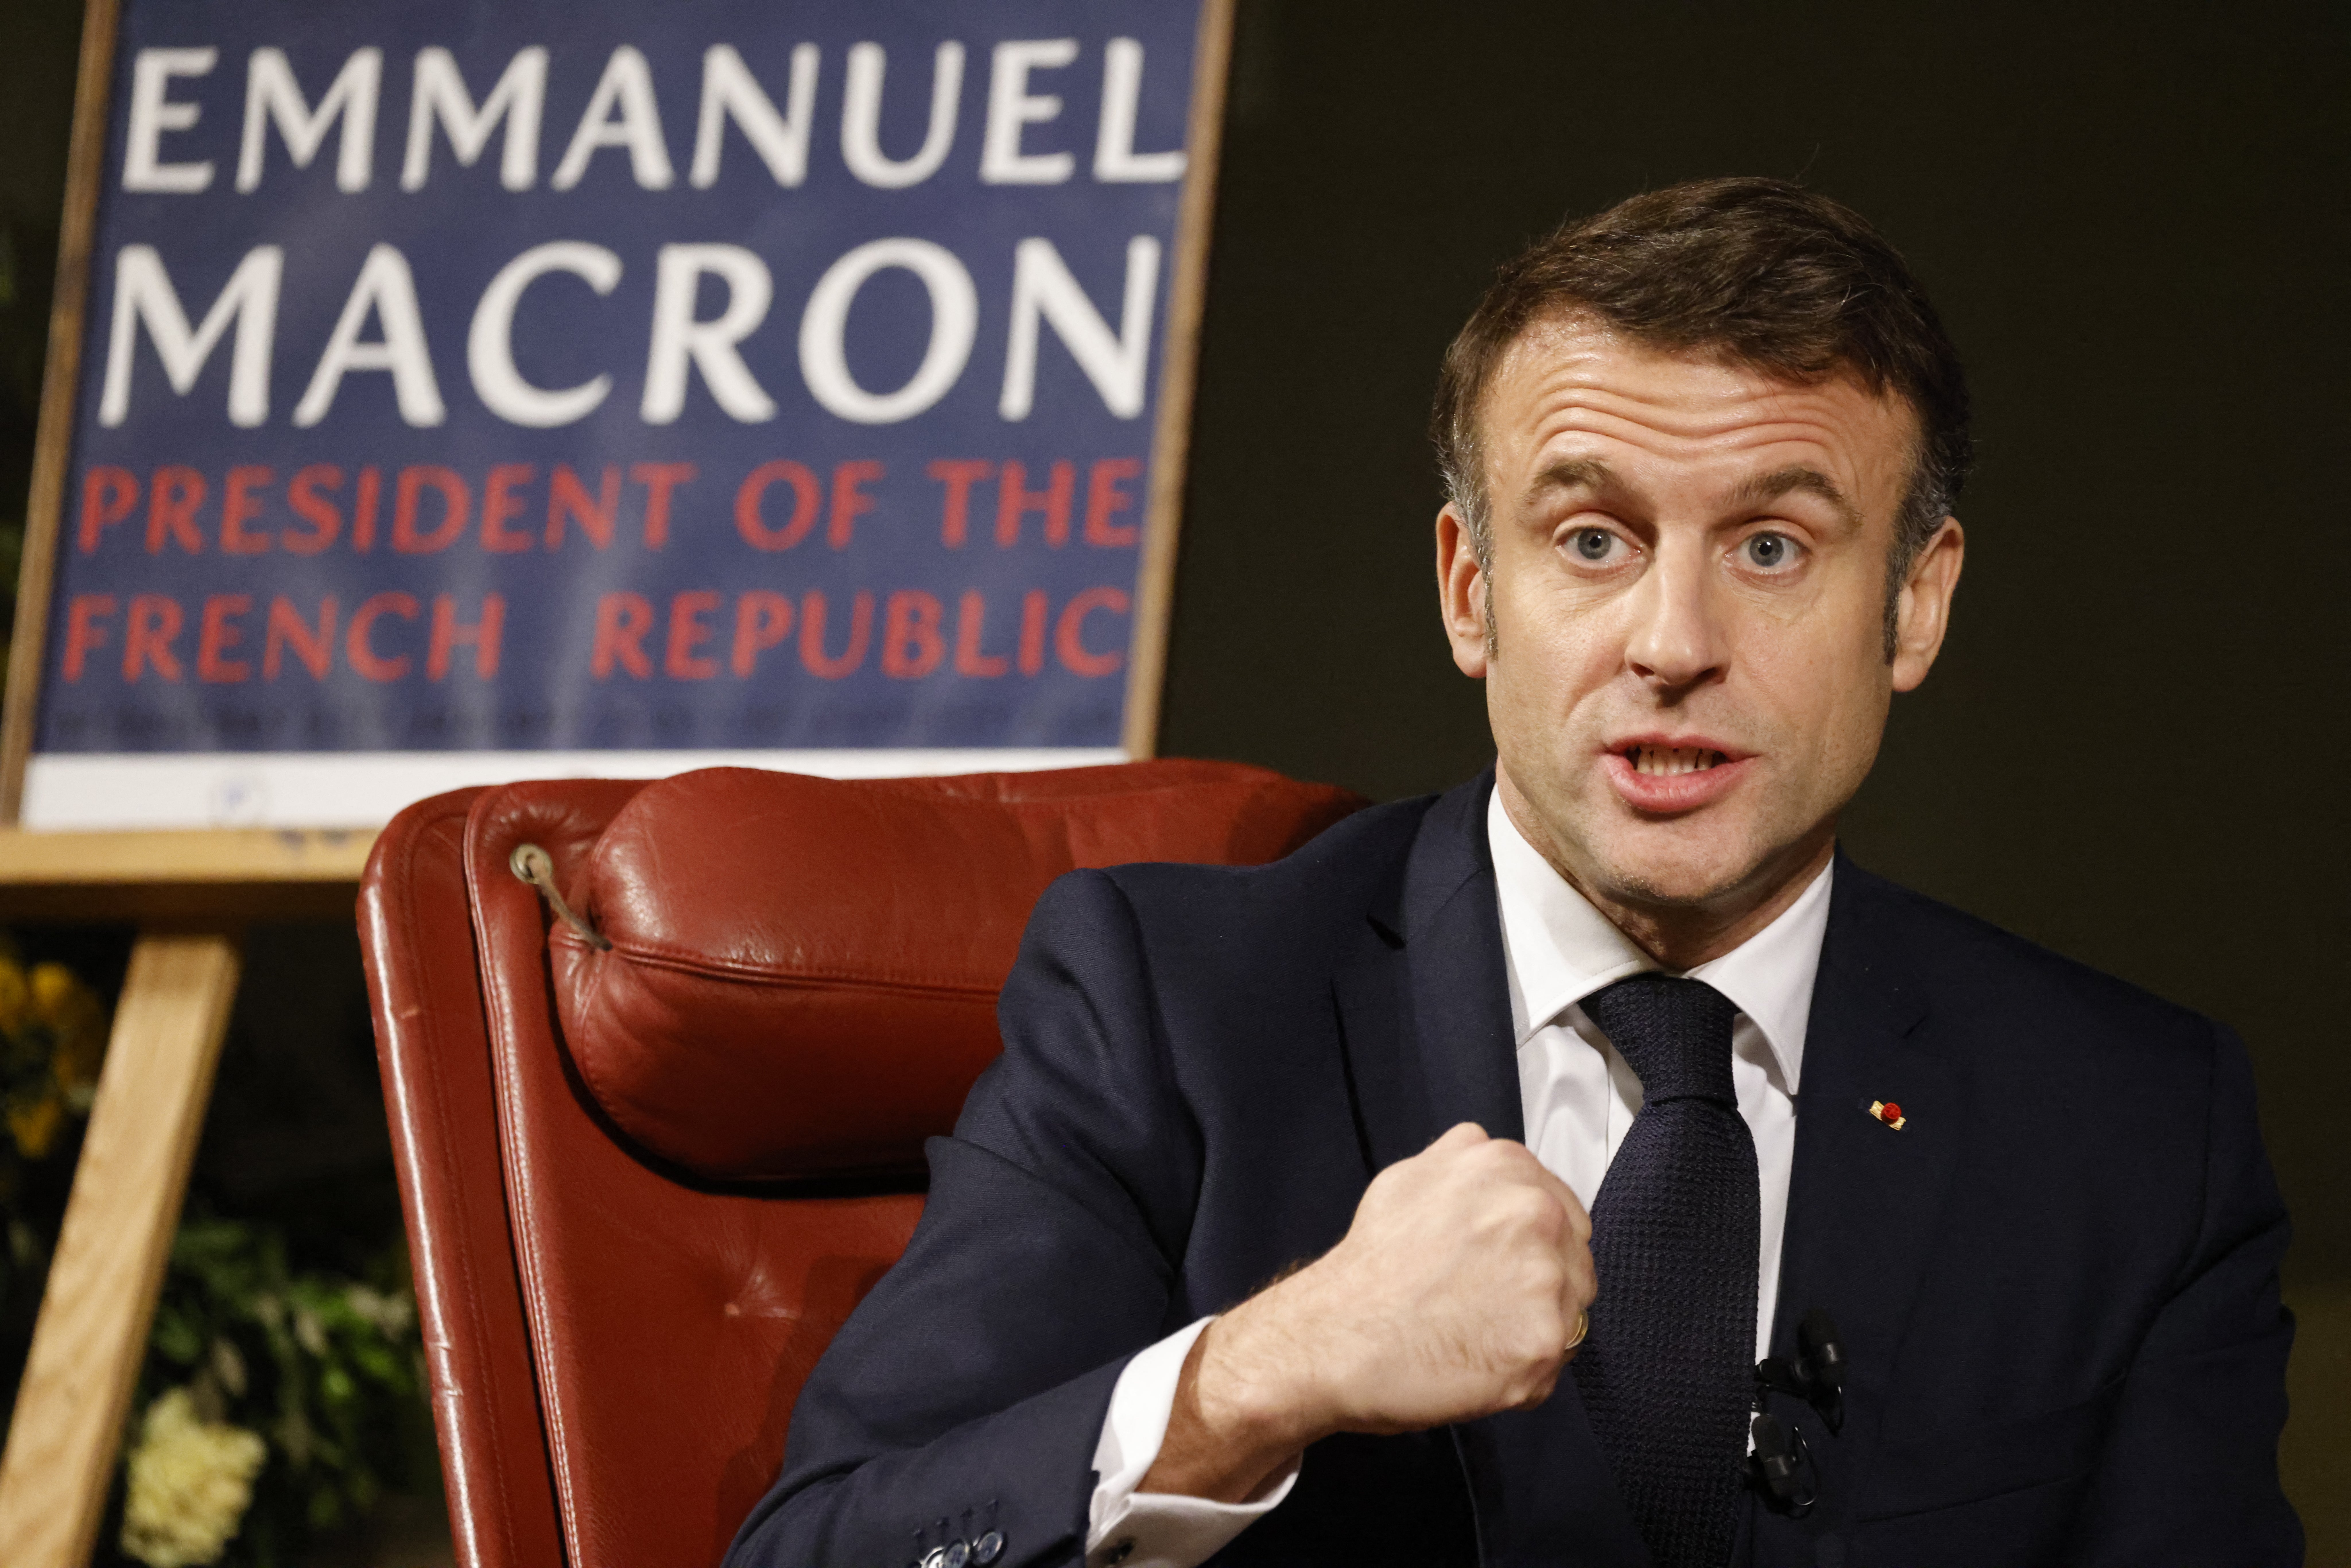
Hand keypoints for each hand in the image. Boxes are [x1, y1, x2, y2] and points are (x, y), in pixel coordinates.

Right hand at [1142, 1123, 1594, 1501]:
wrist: (1334, 1336)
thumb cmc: (1369, 1267)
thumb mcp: (1410, 1177)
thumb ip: (1468, 1167)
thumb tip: (1498, 1174)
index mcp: (1506, 1165)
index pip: (1562, 1212)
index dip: (1532, 1248)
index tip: (1501, 1269)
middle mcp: (1535, 1211)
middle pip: (1574, 1260)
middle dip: (1537, 1286)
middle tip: (1480, 1305)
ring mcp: (1545, 1276)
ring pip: (1570, 1312)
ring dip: (1531, 1327)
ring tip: (1472, 1332)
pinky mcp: (1543, 1340)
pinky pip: (1554, 1361)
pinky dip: (1522, 1370)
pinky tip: (1475, 1360)